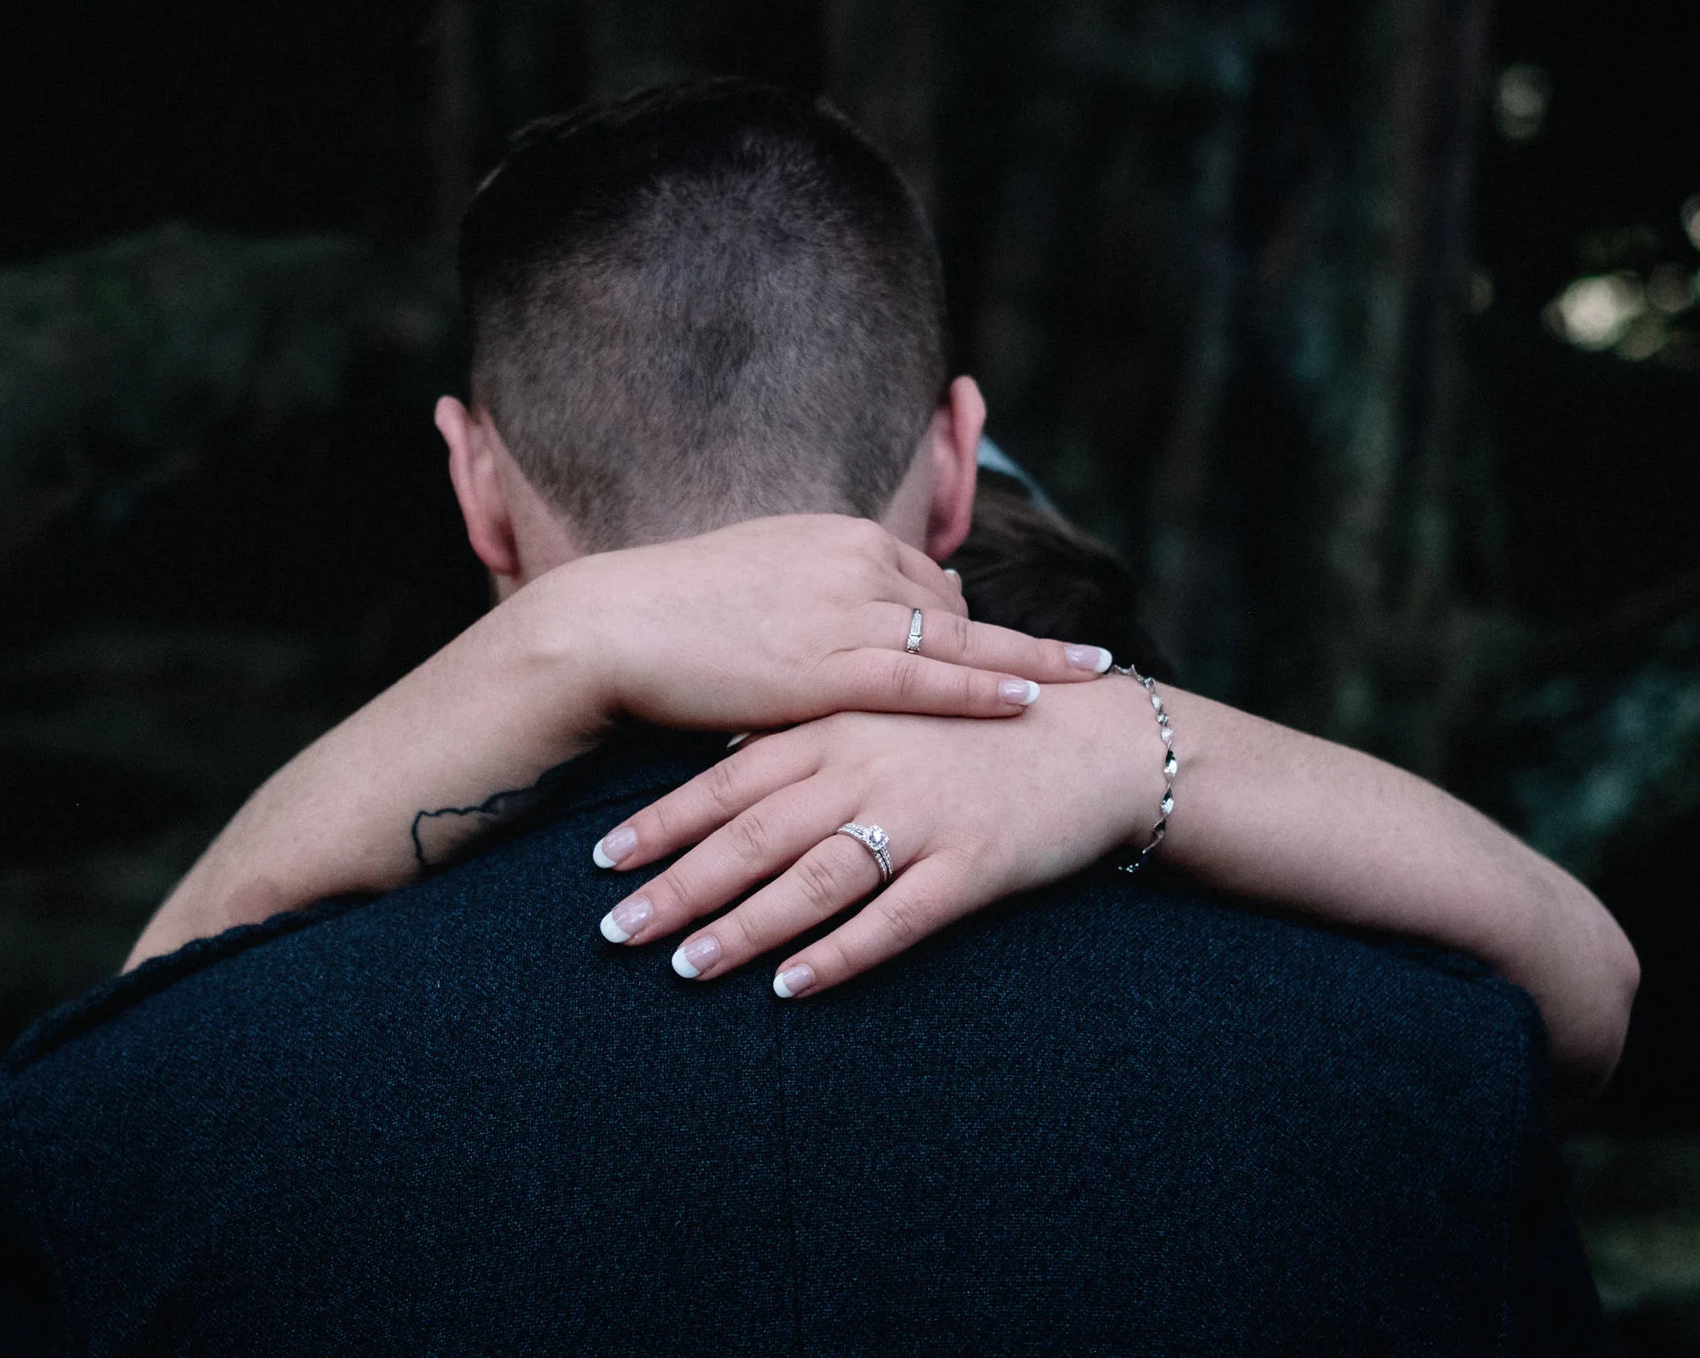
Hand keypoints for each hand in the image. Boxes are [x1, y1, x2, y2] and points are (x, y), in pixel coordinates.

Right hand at [519, 514, 1113, 736]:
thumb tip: (826, 622)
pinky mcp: (831, 667)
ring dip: (1031, 661)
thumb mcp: (753, 580)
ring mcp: (847, 611)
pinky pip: (928, 680)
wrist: (610, 627)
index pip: (925, 576)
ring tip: (1094, 677)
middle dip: (1010, 640)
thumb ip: (806, 594)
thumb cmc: (667, 615)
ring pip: (960, 640)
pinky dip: (985, 688)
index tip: (1003, 641)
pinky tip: (1030, 701)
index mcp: (837, 534)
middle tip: (1083, 666)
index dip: (962, 618)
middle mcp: (854, 561)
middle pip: (956, 606)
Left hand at [585, 677, 1165, 991]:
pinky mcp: (971, 867)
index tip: (604, 861)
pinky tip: (791, 989)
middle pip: (755, 835)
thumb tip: (721, 756)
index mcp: (840, 725)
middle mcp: (870, 767)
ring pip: (813, 880)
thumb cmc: (977, 726)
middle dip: (679, 886)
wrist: (1095, 742)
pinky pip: (894, 920)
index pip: (730, 778)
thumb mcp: (885, 709)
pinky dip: (839, 955)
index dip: (665, 823)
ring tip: (685, 969)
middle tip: (615, 931)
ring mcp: (921, 818)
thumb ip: (808, 735)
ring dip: (744, 928)